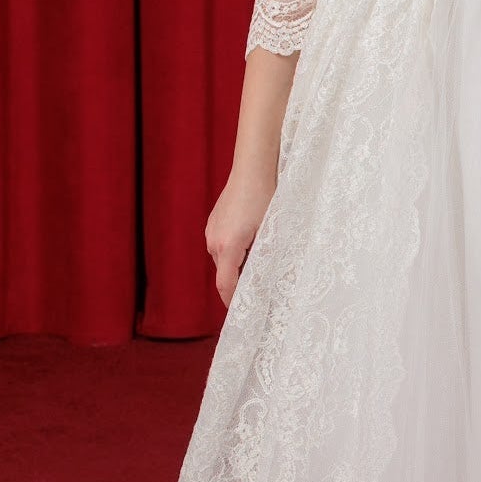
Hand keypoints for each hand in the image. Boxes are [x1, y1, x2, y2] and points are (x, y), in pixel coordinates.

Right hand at [206, 168, 276, 306]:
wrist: (252, 170)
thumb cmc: (265, 198)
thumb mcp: (270, 231)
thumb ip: (264, 257)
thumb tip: (265, 278)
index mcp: (228, 246)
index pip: (226, 284)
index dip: (232, 301)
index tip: (241, 311)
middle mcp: (214, 241)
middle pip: (225, 273)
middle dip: (240, 282)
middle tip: (260, 289)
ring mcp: (211, 231)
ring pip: (223, 259)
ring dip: (238, 265)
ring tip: (259, 260)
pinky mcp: (213, 223)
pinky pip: (222, 246)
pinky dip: (234, 252)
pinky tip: (252, 242)